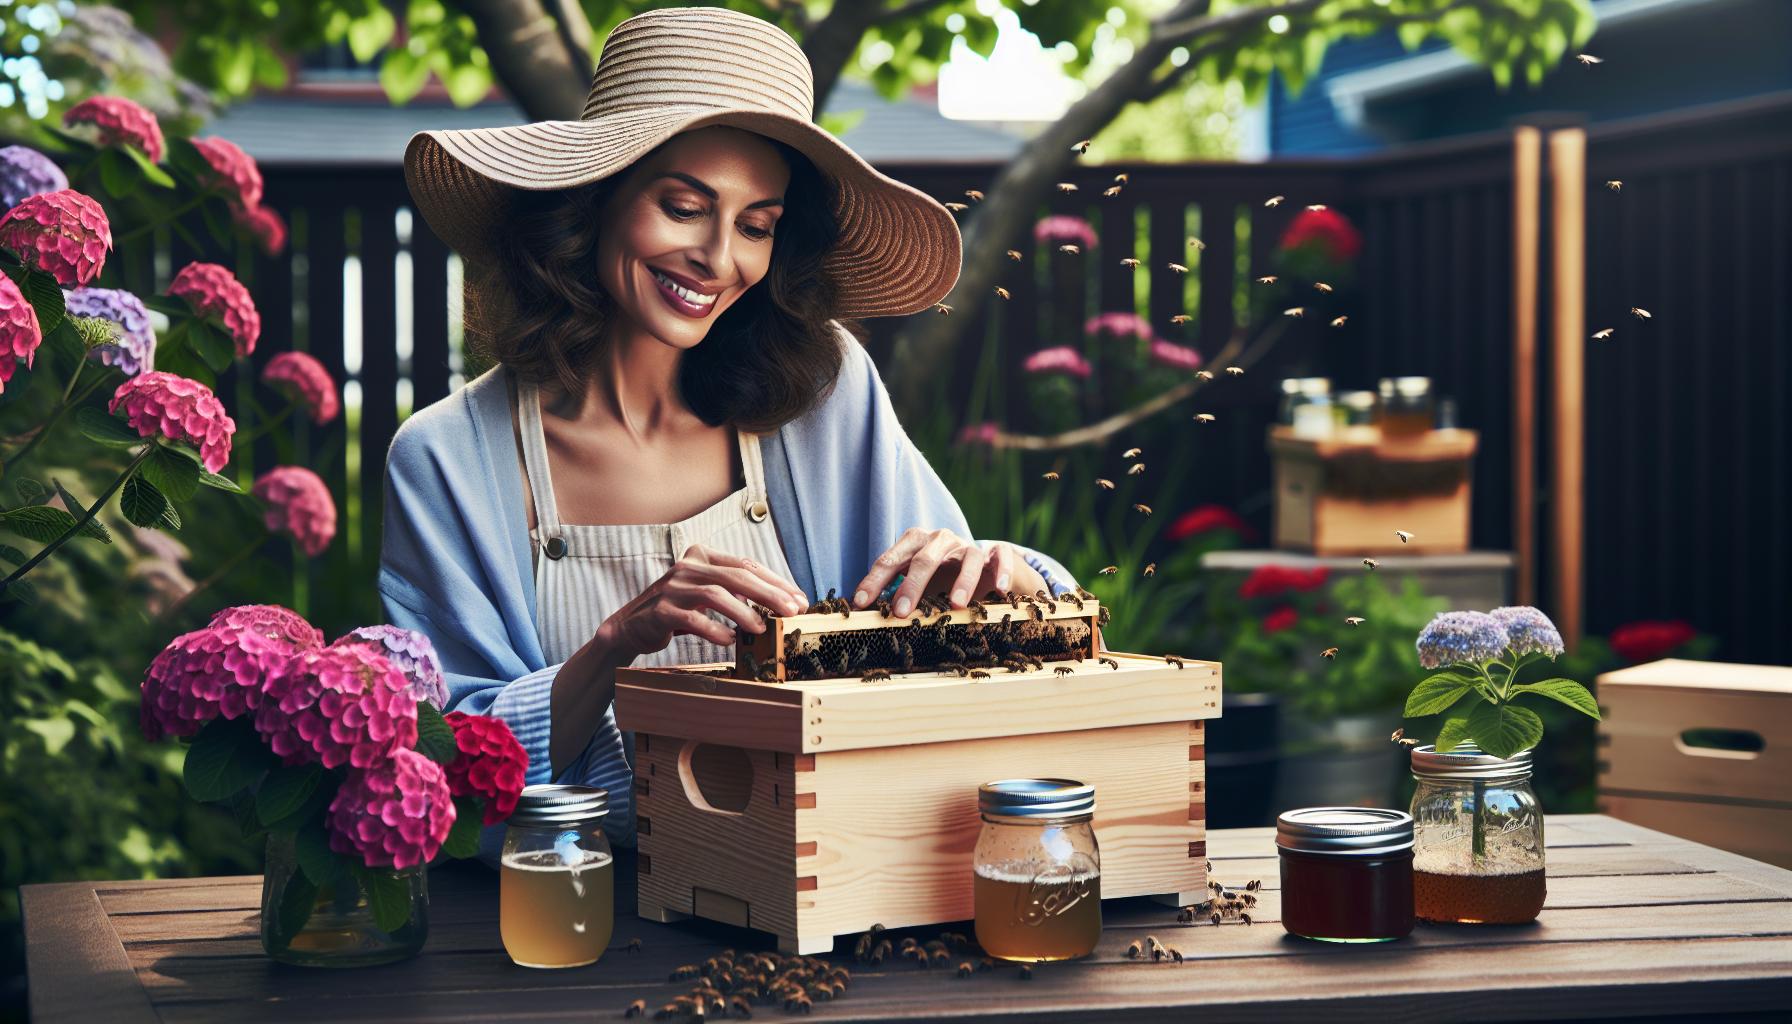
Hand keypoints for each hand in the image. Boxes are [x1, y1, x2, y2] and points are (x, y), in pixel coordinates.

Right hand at [596, 543, 807, 658]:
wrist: (632, 626)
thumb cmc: (679, 610)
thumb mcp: (708, 595)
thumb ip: (737, 592)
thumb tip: (782, 603)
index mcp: (703, 556)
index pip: (747, 565)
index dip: (776, 582)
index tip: (799, 600)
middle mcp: (688, 566)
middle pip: (737, 575)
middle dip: (769, 594)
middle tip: (792, 612)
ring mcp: (672, 587)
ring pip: (715, 594)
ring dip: (743, 612)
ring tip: (761, 628)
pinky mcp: (659, 610)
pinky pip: (692, 619)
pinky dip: (713, 629)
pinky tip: (728, 640)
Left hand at [849, 527, 1028, 617]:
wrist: (979, 566)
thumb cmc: (939, 577)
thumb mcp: (915, 584)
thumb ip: (895, 594)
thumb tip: (865, 616)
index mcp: (914, 542)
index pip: (890, 560)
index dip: (874, 581)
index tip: (860, 603)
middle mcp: (940, 539)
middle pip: (924, 558)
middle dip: (911, 586)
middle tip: (900, 612)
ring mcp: (968, 545)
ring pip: (967, 557)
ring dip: (962, 581)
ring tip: (956, 605)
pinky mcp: (996, 553)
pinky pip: (1002, 556)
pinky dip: (1002, 571)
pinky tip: (1000, 590)